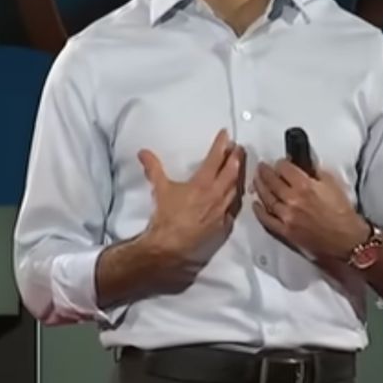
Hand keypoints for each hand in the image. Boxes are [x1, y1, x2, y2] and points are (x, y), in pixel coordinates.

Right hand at [138, 129, 244, 275]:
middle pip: (232, 172)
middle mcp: (216, 195)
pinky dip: (235, 199)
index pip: (216, 158)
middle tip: (239, 148)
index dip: (222, 144)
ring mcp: (222, 211)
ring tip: (240, 168)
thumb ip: (153, 168)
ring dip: (239, 176)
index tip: (226, 134)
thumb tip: (143, 152)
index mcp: (202, 183)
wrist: (171, 247)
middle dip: (237, 158)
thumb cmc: (166, 216)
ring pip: (236, 189)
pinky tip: (235, 197)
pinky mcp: (223, 226)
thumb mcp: (160, 189)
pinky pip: (233, 209)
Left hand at [252, 160, 369, 262]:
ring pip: (266, 198)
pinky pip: (267, 219)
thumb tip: (304, 167)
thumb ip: (316, 173)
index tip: (280, 163)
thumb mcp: (333, 184)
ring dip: (259, 187)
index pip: (284, 168)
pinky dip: (259, 211)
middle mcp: (292, 199)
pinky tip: (256, 204)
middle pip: (271, 181)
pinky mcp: (285, 231)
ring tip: (257, 180)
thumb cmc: (343, 213)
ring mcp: (286, 216)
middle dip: (265, 172)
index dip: (281, 163)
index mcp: (305, 185)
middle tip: (261, 167)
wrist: (347, 239)